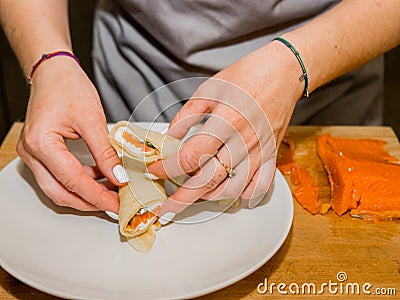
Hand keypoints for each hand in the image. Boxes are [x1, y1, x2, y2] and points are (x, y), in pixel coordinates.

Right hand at [17, 56, 125, 212]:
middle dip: (89, 202)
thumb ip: (105, 152)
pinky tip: (99, 177)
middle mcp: (31, 152)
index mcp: (41, 143)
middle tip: (114, 204)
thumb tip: (118, 177)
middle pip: (60, 192)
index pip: (73, 181)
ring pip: (58, 187)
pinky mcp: (40, 152)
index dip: (98, 196)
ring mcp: (32, 154)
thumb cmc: (68, 86)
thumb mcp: (92, 119)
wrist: (53, 71)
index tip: (116, 205)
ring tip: (111, 191)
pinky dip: (79, 181)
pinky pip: (58, 176)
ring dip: (84, 193)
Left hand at [148, 41, 304, 222]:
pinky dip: (242, 195)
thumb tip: (168, 139)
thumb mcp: (208, 90)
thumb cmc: (247, 77)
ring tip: (195, 192)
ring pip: (232, 189)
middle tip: (167, 208)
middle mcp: (244, 141)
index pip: (190, 157)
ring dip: (209, 196)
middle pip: (209, 181)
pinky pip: (259, 187)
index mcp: (226, 122)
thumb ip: (185, 117)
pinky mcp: (272, 155)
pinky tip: (228, 189)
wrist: (282, 72)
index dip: (167, 168)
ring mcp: (260, 152)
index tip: (156, 170)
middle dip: (182, 199)